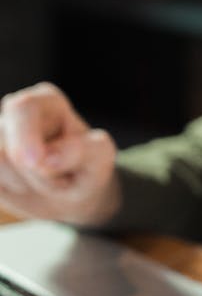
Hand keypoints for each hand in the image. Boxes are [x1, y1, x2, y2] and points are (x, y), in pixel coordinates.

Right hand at [0, 82, 119, 225]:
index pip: (23, 107)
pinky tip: (25, 186)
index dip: (25, 135)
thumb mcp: (99, 158)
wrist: (72, 195)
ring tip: (44, 180)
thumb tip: (48, 157)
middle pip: (3, 143)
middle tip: (59, 179)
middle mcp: (15, 113)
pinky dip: (10, 190)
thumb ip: (81, 150)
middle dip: (32, 171)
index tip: (37, 162)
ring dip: (24, 183)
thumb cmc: (87, 168)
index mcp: (47, 101)